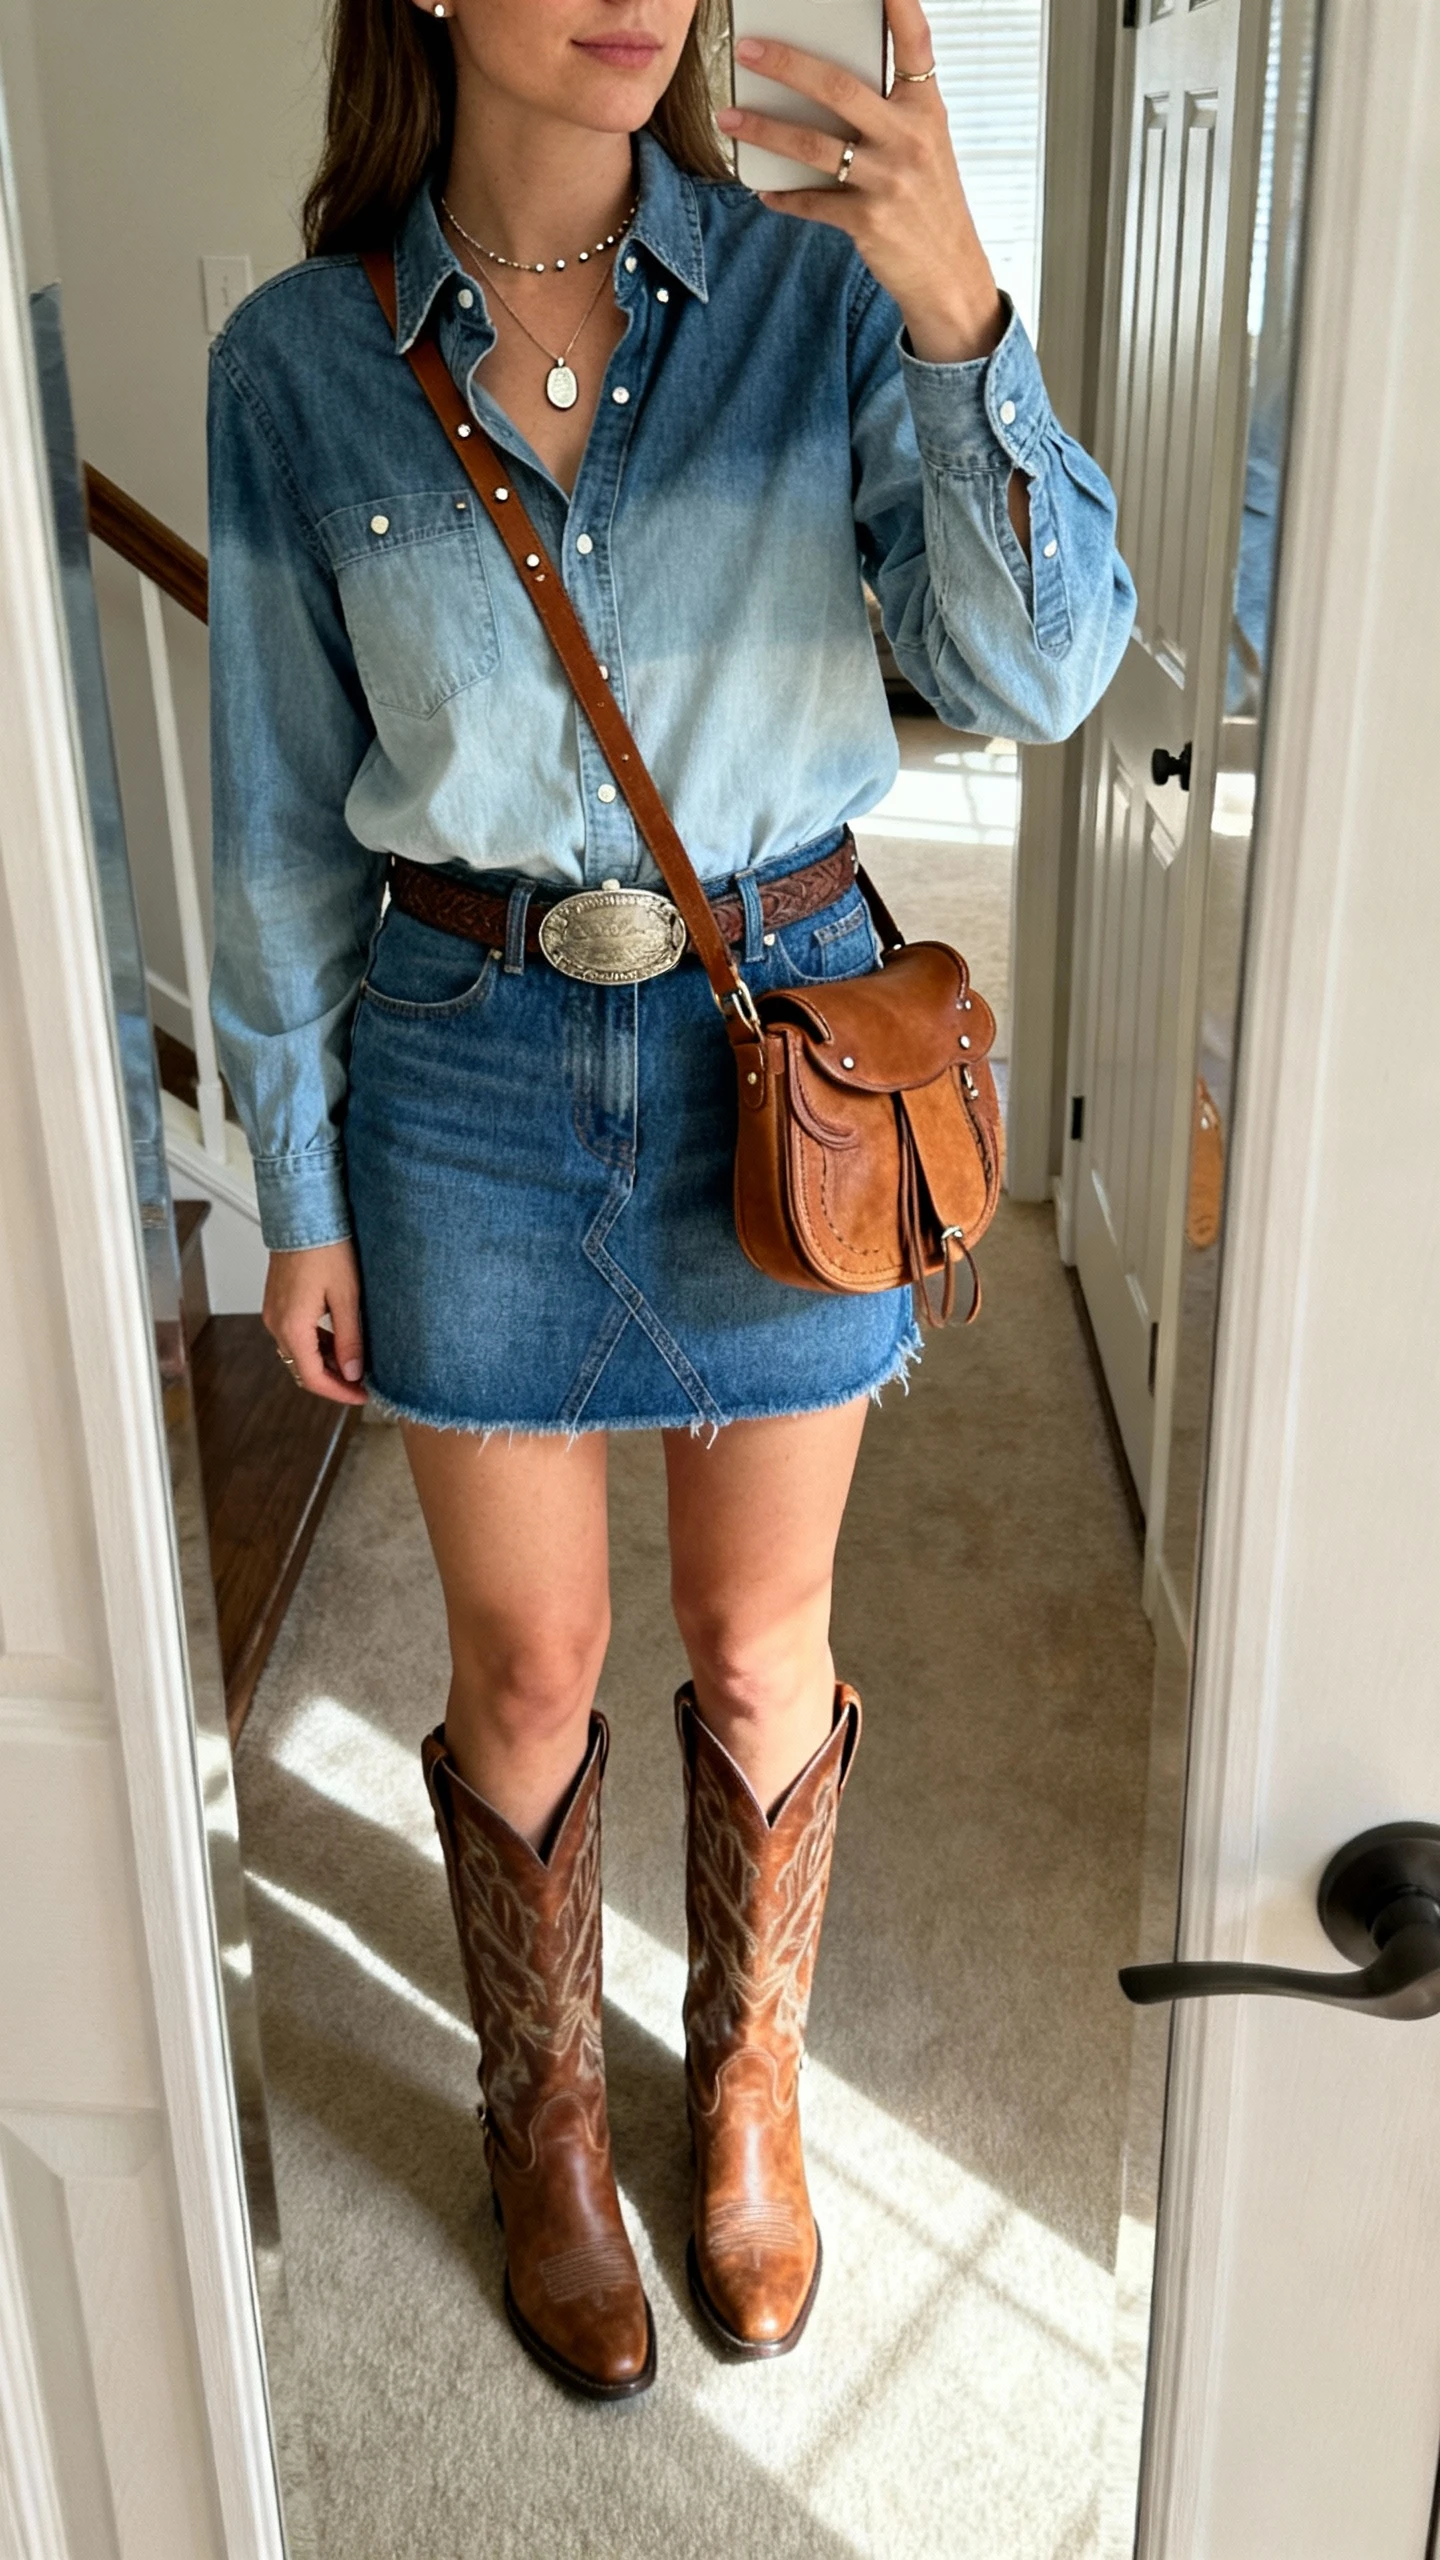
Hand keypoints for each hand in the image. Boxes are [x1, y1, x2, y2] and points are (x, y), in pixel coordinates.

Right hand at [263, 1239, 367, 1406]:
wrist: (303, 1215)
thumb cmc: (326, 1248)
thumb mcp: (346, 1298)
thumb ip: (349, 1339)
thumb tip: (352, 1373)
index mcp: (292, 1327)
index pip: (313, 1377)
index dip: (339, 1392)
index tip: (362, 1395)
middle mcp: (276, 1324)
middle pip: (303, 1369)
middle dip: (333, 1380)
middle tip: (361, 1383)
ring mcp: (274, 1313)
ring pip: (298, 1353)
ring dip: (325, 1363)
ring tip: (355, 1362)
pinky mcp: (278, 1303)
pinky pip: (294, 1335)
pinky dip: (316, 1345)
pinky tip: (338, 1341)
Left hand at [718, 0, 1004, 364]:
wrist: (950, 274)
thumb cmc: (930, 202)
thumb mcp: (925, 146)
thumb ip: (888, 112)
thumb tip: (824, 84)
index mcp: (926, 111)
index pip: (915, 44)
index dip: (899, 4)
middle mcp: (910, 139)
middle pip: (838, 87)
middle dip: (786, 64)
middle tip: (747, 50)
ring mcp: (889, 180)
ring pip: (812, 145)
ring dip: (763, 129)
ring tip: (729, 117)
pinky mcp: (868, 221)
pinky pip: (811, 202)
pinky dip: (783, 196)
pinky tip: (763, 191)